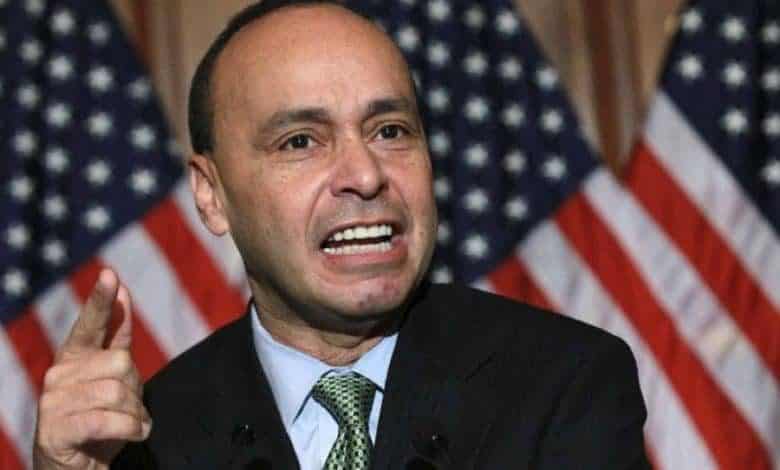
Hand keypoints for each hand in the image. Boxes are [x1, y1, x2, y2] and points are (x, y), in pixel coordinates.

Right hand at [33, 269, 150, 469]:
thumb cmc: (99, 423)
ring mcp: (54, 402)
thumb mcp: (113, 381)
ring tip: (129, 426)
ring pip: (118, 393)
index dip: (101, 300)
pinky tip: (132, 435)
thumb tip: (122, 294)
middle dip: (136, 390)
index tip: (110, 274)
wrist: (75, 469)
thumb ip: (116, 341)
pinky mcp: (57, 429)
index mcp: (73, 358)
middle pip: (121, 363)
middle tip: (130, 410)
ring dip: (135, 415)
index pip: (90, 324)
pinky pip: (109, 420)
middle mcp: (58, 374)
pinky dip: (129, 429)